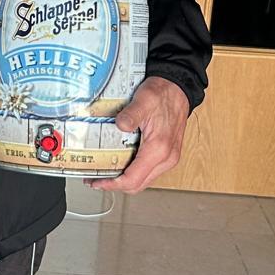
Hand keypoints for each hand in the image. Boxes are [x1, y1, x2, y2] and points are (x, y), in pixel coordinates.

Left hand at [88, 75, 189, 195]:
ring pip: (143, 181)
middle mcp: (166, 158)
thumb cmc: (163, 94)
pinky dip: (133, 173)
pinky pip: (148, 172)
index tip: (97, 182)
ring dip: (124, 180)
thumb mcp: (144, 100)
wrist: (178, 88)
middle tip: (96, 179)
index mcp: (159, 149)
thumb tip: (120, 125)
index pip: (133, 179)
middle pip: (137, 185)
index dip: (113, 184)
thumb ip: (131, 114)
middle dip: (115, 185)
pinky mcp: (167, 155)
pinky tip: (121, 164)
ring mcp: (168, 158)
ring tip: (106, 173)